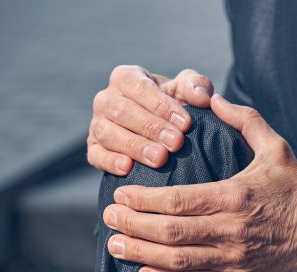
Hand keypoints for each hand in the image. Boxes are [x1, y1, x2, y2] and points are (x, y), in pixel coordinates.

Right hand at [87, 65, 214, 174]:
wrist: (162, 130)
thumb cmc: (174, 105)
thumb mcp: (187, 91)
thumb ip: (196, 87)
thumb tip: (201, 98)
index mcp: (126, 78)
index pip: (139, 87)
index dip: (161, 105)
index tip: (185, 124)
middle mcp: (106, 99)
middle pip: (121, 110)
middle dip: (150, 127)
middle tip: (176, 143)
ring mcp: (98, 124)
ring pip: (107, 132)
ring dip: (134, 146)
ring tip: (159, 159)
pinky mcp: (94, 149)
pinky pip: (96, 155)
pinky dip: (109, 161)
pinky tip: (128, 168)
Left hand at [102, 95, 296, 271]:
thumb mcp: (277, 150)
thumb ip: (245, 121)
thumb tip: (212, 97)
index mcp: (235, 197)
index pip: (178, 200)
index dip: (144, 200)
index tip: (121, 194)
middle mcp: (230, 230)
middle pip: (170, 231)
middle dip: (133, 225)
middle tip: (108, 217)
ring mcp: (232, 259)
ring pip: (178, 260)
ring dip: (141, 253)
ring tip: (115, 245)